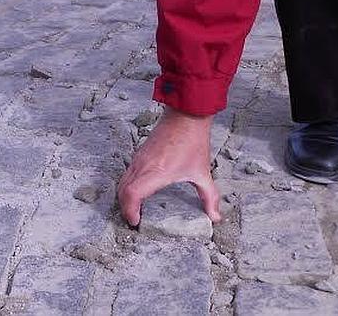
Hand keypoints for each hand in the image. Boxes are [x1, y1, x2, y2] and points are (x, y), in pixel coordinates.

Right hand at [118, 107, 221, 225]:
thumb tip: (215, 215)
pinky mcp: (140, 153)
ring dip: (124, 197)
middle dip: (125, 208)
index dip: (129, 211)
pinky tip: (138, 190)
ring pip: (122, 181)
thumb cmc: (192, 141)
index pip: (131, 195)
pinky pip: (127, 172)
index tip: (135, 221)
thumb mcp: (202, 172)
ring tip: (134, 208)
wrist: (186, 115)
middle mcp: (143, 166)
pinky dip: (127, 185)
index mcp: (156, 172)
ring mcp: (139, 158)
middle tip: (133, 219)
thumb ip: (209, 196)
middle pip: (122, 191)